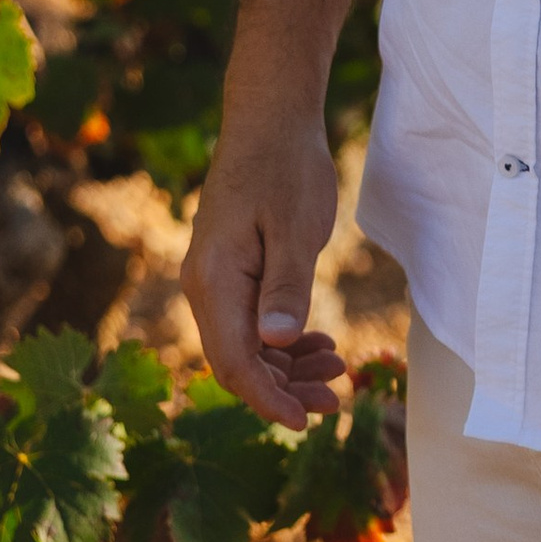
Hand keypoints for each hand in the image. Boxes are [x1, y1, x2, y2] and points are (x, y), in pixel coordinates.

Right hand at [184, 114, 349, 429]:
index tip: (304, 422)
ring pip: (246, 345)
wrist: (270, 120)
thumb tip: (278, 344)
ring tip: (335, 372)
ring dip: (287, 368)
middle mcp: (205, 286)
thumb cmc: (286, 167)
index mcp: (215, 280)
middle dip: (283, 389)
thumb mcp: (295, 226)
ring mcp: (216, 279)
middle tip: (335, 400)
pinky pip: (250, 322)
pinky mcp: (232, 271)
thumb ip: (286, 286)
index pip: (234, 361)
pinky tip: (316, 344)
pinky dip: (283, 341)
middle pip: (238, 360)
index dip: (268, 398)